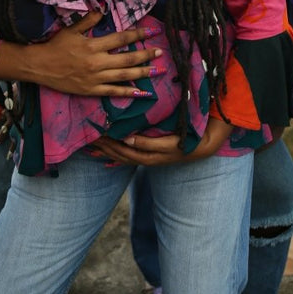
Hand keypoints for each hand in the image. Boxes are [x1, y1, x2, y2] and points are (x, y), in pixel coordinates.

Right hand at [0, 11, 164, 96]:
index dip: (137, 35)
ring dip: (143, 72)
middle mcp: (98, 62)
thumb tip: (102, 10)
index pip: (121, 39)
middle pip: (128, 58)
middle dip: (146, 55)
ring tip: (158, 70)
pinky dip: (128, 91)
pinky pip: (113, 91)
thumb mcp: (71, 30)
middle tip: (160, 52)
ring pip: (124, 75)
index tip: (151, 32)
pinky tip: (141, 91)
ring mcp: (96, 78)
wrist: (39, 66)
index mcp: (94, 45)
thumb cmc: (55, 46)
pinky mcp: (91, 90)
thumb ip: (88, 21)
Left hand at [92, 116, 232, 167]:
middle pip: (119, 154)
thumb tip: (126, 139)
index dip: (108, 144)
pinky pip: (129, 155)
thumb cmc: (187, 142)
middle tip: (89, 137)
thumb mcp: (170, 143)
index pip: (122, 151)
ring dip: (107, 150)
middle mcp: (145, 158)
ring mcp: (148, 157)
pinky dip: (116, 155)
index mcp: (148, 157)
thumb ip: (148, 143)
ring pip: (122, 155)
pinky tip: (107, 155)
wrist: (203, 146)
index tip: (96, 135)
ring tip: (93, 145)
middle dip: (103, 147)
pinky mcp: (151, 153)